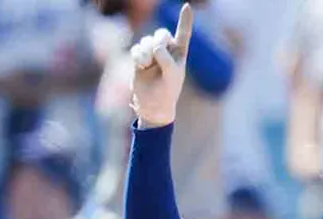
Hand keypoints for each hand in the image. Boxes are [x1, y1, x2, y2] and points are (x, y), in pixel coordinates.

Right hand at [129, 2, 193, 127]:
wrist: (152, 105)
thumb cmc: (167, 92)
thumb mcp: (171, 76)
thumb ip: (166, 59)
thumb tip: (155, 46)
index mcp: (179, 54)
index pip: (183, 33)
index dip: (185, 20)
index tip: (186, 7)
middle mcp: (166, 51)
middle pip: (161, 34)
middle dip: (157, 41)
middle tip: (155, 52)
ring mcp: (152, 54)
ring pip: (146, 40)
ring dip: (145, 51)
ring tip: (146, 64)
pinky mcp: (139, 59)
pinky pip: (136, 48)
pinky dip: (137, 55)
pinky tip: (140, 65)